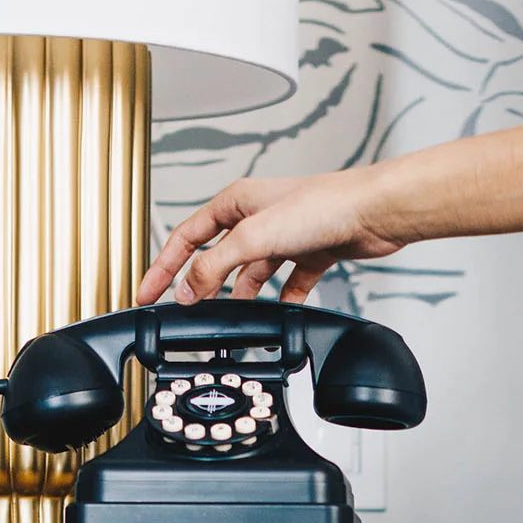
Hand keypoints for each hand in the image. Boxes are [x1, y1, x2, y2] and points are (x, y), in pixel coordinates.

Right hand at [137, 167, 407, 306]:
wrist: (373, 212)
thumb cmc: (322, 205)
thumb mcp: (254, 237)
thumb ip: (215, 265)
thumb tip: (187, 289)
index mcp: (236, 203)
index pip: (186, 237)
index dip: (164, 266)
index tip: (148, 292)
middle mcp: (258, 217)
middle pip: (216, 256)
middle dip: (200, 284)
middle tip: (186, 312)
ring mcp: (284, 236)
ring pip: (251, 272)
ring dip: (240, 295)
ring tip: (231, 320)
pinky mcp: (310, 253)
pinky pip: (288, 282)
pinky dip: (282, 299)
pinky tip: (282, 313)